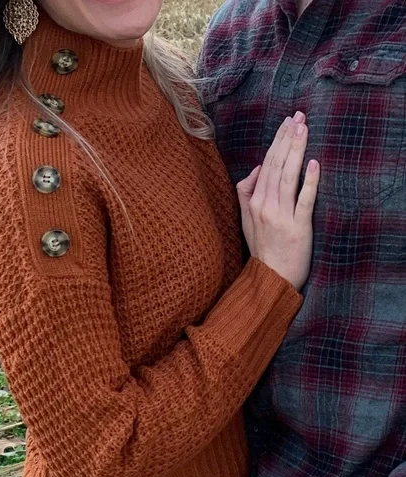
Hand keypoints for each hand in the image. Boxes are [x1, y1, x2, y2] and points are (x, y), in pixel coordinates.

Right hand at [236, 113, 318, 289]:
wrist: (271, 276)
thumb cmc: (262, 248)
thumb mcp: (246, 220)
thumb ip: (246, 192)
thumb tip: (257, 168)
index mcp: (254, 202)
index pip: (266, 165)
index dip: (277, 142)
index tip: (287, 122)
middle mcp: (265, 206)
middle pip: (276, 165)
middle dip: (287, 138)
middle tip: (298, 115)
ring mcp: (281, 216)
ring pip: (288, 177)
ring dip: (296, 151)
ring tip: (304, 129)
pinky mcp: (298, 227)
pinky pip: (304, 200)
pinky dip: (309, 181)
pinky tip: (314, 163)